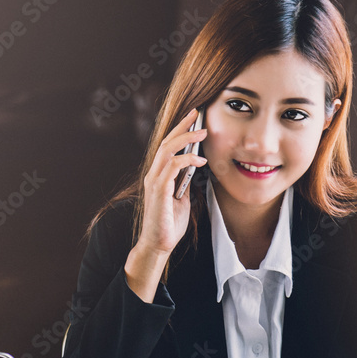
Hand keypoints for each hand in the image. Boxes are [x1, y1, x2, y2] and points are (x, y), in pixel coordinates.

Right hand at [124, 110, 206, 301]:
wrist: (159, 244)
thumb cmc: (170, 223)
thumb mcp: (182, 197)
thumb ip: (184, 181)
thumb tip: (195, 166)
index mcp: (158, 174)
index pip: (168, 146)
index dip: (180, 129)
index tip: (194, 117)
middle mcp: (153, 174)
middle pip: (166, 142)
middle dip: (182, 126)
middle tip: (198, 113)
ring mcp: (154, 182)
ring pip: (167, 151)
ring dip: (186, 139)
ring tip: (203, 132)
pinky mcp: (158, 191)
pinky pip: (172, 168)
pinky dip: (187, 160)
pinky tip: (201, 160)